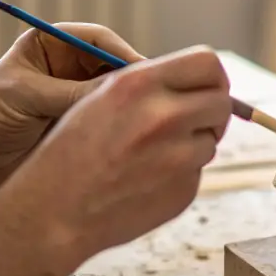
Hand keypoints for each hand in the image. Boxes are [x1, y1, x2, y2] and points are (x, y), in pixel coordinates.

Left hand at [0, 22, 143, 202]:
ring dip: (128, 108)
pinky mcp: (77, 127)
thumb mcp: (25, 98)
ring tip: (144, 124)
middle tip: (152, 103)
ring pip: (115, 97)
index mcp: (49, 44)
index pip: (98, 40)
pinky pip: (107, 123)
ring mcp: (74, 98)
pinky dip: (119, 130)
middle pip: (114, 67)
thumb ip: (71, 93)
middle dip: (131, 83)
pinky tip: (130, 141)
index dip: (123, 54)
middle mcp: (66, 67)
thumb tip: (121, 91)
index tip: (143, 75)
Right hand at [0, 47, 232, 265]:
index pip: (207, 63)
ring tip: (151, 155)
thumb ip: (149, 84)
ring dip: (193, 144)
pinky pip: (196, 172)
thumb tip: (196, 80)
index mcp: (139, 85)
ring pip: (210, 140)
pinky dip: (179, 174)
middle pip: (221, 101)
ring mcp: (178, 158)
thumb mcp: (101, 98)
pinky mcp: (184, 191)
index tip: (205, 86)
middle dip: (211, 109)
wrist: (53, 213)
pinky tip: (145, 180)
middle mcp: (164, 117)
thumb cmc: (70, 153)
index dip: (211, 75)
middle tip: (192, 120)